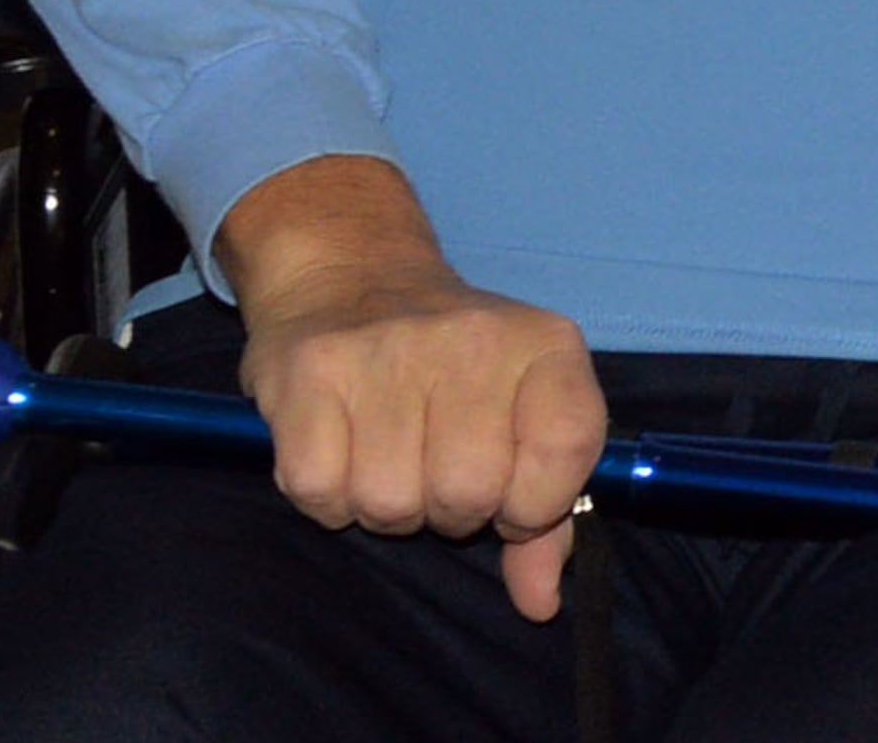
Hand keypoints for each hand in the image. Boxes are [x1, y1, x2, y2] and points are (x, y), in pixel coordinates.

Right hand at [220, 156, 604, 622]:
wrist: (353, 273)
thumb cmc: (452, 366)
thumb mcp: (522, 413)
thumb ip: (545, 514)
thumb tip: (541, 603)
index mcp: (545, 344)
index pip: (568, 451)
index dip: (533, 501)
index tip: (509, 490)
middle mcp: (473, 337)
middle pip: (468, 494)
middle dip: (448, 509)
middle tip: (434, 466)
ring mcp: (388, 349)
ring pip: (391, 505)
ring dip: (386, 504)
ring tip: (386, 452)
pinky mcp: (310, 371)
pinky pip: (320, 494)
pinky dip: (326, 497)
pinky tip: (339, 448)